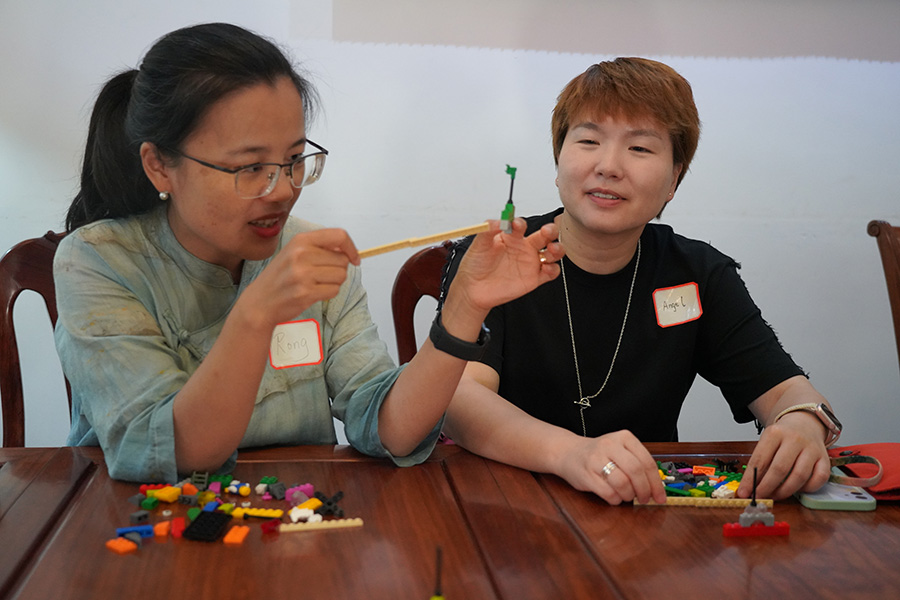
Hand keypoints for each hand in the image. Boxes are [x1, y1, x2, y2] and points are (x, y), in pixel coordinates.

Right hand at [240, 228, 359, 328]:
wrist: (260, 301)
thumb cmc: (280, 277)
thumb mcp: (294, 252)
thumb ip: (319, 248)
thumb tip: (348, 249)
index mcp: (301, 240)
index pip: (339, 235)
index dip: (351, 247)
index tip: (354, 258)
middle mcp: (301, 254)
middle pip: (342, 260)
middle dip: (338, 269)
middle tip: (321, 275)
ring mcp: (303, 274)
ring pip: (341, 276)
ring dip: (333, 282)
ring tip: (315, 284)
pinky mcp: (306, 292)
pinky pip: (334, 290)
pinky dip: (328, 293)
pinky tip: (313, 292)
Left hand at [451, 218, 563, 313]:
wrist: (473, 290)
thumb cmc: (475, 266)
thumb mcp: (478, 244)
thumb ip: (488, 230)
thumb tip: (499, 220)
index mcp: (511, 237)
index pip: (521, 225)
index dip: (520, 223)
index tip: (515, 224)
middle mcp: (523, 248)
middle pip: (545, 235)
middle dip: (550, 230)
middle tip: (547, 231)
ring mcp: (530, 263)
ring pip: (552, 252)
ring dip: (557, 248)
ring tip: (551, 249)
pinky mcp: (534, 278)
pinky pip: (551, 272)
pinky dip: (553, 269)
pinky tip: (546, 268)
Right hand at [555, 430, 666, 504]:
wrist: (568, 452)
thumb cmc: (599, 454)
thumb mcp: (620, 450)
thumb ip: (637, 463)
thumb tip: (657, 488)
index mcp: (623, 437)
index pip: (647, 462)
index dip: (656, 483)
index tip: (660, 496)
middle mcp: (609, 445)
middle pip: (636, 471)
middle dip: (644, 490)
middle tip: (645, 499)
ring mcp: (596, 459)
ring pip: (623, 483)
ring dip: (629, 495)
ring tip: (627, 495)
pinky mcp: (586, 475)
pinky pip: (608, 493)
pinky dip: (616, 499)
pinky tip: (615, 496)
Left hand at [739, 412, 831, 499]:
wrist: (804, 424)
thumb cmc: (783, 437)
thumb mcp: (767, 442)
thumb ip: (759, 462)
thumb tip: (749, 487)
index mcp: (775, 433)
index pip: (760, 460)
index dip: (751, 479)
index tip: (744, 492)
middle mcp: (795, 439)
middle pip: (780, 469)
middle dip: (767, 487)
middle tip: (759, 497)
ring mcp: (812, 449)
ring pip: (799, 476)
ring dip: (785, 491)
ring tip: (775, 495)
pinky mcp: (825, 458)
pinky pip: (819, 479)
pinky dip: (807, 489)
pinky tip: (797, 489)